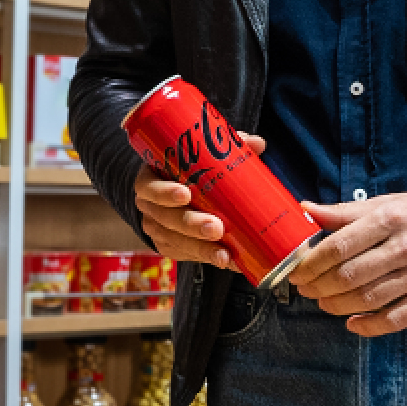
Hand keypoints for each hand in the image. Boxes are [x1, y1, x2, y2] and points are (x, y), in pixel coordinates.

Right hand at [134, 133, 268, 270]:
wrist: (175, 191)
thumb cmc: (189, 169)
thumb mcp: (200, 154)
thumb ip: (225, 146)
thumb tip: (257, 143)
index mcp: (150, 179)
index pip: (149, 187)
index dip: (164, 192)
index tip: (186, 194)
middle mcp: (150, 206)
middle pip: (166, 218)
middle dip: (191, 224)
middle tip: (215, 228)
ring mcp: (158, 229)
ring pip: (176, 241)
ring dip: (202, 249)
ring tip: (224, 255)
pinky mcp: (169, 247)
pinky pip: (187, 255)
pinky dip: (208, 258)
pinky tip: (227, 262)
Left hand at [289, 189, 406, 335]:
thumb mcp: (389, 202)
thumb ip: (347, 211)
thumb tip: (307, 209)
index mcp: (390, 218)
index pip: (339, 245)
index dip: (311, 262)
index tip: (297, 270)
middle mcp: (405, 247)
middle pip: (349, 275)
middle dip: (319, 287)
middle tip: (306, 290)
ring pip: (368, 299)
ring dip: (337, 306)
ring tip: (324, 303)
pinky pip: (396, 319)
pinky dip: (369, 326)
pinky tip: (353, 324)